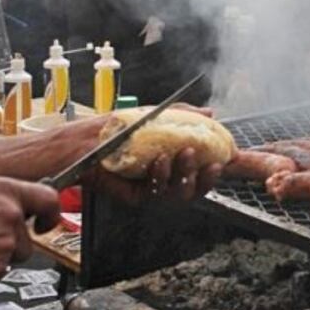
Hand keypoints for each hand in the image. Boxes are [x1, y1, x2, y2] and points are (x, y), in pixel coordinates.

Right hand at [0, 177, 59, 295]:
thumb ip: (0, 197)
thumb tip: (18, 205)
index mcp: (5, 193)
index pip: (49, 200)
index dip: (51, 214)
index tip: (46, 223)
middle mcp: (10, 220)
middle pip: (27, 241)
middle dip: (9, 244)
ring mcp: (4, 250)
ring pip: (9, 260)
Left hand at [58, 111, 222, 204]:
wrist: (87, 138)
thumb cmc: (119, 127)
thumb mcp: (157, 115)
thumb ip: (185, 115)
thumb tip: (211, 112)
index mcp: (175, 163)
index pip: (201, 173)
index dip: (213, 171)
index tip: (222, 160)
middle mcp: (166, 179)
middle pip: (195, 189)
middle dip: (202, 176)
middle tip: (195, 153)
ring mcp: (152, 189)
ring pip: (179, 194)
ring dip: (183, 175)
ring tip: (179, 154)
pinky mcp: (136, 197)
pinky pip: (155, 194)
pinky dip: (160, 178)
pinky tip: (158, 162)